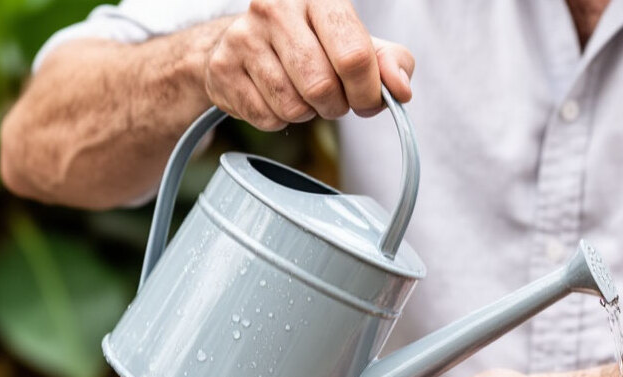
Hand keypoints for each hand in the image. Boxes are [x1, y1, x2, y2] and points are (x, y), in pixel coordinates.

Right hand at [203, 0, 414, 130]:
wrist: (246, 42)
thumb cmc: (312, 42)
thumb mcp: (358, 43)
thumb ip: (390, 62)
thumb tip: (400, 89)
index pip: (354, 55)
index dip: (367, 90)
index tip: (367, 99)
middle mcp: (276, 7)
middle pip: (322, 86)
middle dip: (336, 105)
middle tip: (333, 98)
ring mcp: (243, 36)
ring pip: (293, 106)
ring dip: (307, 112)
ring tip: (302, 93)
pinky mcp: (222, 68)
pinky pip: (267, 118)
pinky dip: (279, 120)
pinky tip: (276, 97)